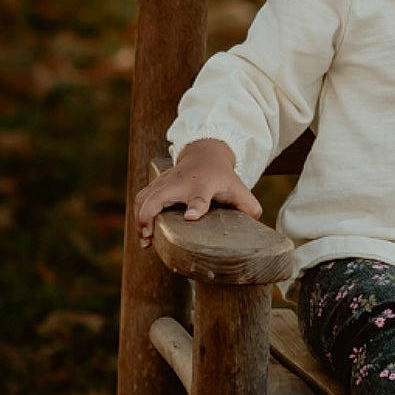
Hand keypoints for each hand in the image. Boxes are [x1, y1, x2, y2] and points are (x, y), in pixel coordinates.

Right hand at [134, 140, 262, 247]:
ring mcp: (166, 182)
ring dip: (140, 219)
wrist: (205, 154)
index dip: (196, 207)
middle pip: (159, 197)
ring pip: (145, 198)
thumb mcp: (238, 188)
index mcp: (203, 185)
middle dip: (150, 217)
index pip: (199, 197)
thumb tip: (256, 221)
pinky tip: (142, 232)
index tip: (191, 217)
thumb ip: (248, 205)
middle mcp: (181, 182)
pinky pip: (141, 198)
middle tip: (149, 238)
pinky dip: (138, 214)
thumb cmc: (222, 177)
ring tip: (145, 240)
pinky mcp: (156, 185)